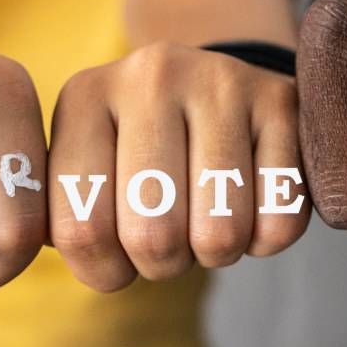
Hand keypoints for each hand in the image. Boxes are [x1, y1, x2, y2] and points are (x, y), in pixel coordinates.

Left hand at [47, 42, 308, 290]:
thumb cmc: (139, 153)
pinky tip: (253, 204)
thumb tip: (72, 255)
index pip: (83, 230)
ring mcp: (222, 81)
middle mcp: (151, 76)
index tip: (118, 257)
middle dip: (164, 264)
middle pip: (153, 236)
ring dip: (217, 252)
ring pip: (220, 233)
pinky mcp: (281, 101)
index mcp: (86, 96)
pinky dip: (265, 238)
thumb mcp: (85, 169)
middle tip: (171, 240)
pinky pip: (279, 219)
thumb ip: (66, 216)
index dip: (106, 271)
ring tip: (209, 220)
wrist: (214, 88)